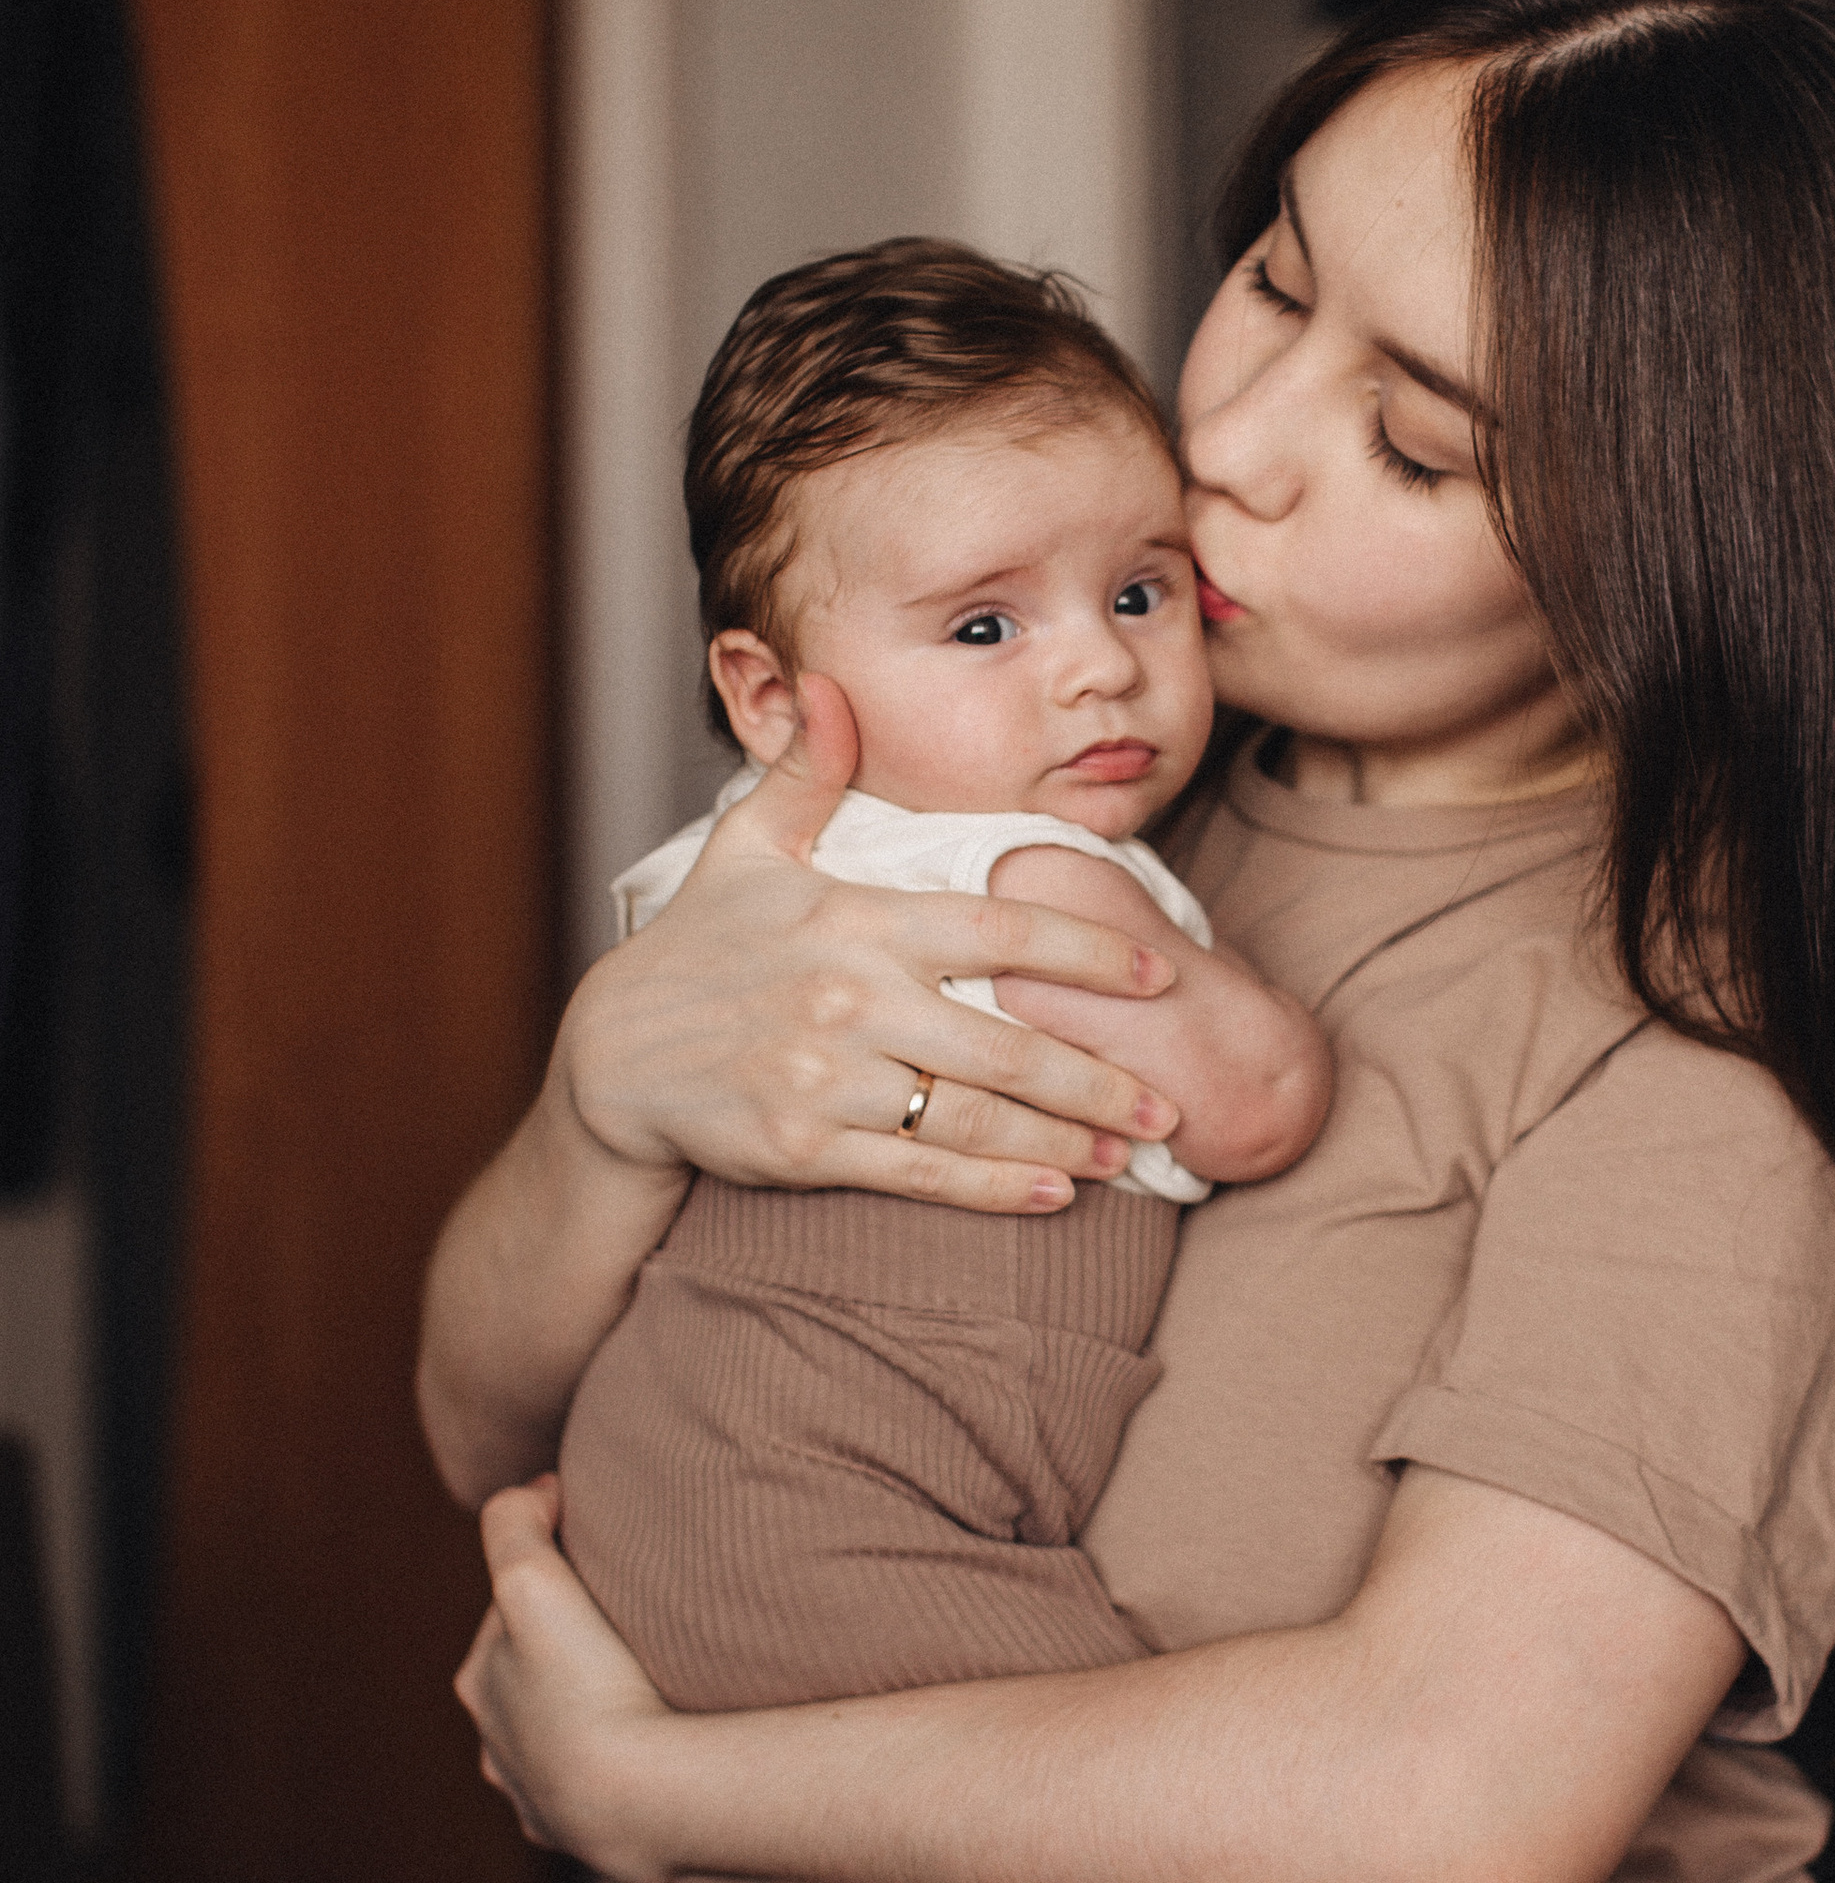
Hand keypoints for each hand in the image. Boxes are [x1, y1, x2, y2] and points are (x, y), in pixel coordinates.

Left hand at [458, 1477, 677, 1881]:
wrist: (641, 1799)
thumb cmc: (588, 1685)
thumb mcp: (531, 1576)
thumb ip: (515, 1519)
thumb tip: (534, 1492)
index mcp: (479, 1681)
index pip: (514, 1610)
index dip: (557, 1579)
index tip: (605, 1567)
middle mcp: (496, 1744)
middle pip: (533, 1676)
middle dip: (570, 1650)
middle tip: (632, 1630)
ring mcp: (538, 1796)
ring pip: (561, 1736)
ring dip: (591, 1712)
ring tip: (647, 1691)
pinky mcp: (586, 1834)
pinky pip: (601, 1786)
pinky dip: (617, 1765)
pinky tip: (650, 1750)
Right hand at [554, 679, 1185, 1212]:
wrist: (614, 1057)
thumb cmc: (698, 948)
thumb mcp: (745, 851)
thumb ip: (804, 775)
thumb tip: (831, 687)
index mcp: (861, 921)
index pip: (1002, 927)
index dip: (1091, 951)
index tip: (1160, 971)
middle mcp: (854, 999)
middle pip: (1010, 1043)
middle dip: (1102, 1079)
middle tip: (1171, 1105)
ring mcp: (831, 1079)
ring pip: (977, 1117)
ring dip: (1065, 1142)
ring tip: (1130, 1155)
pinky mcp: (807, 1147)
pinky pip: (923, 1173)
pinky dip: (997, 1189)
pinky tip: (1057, 1195)